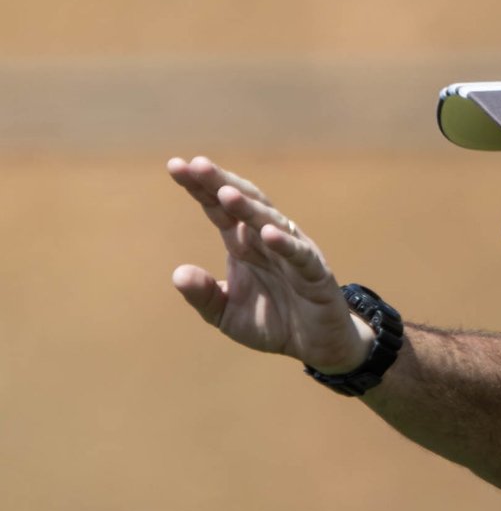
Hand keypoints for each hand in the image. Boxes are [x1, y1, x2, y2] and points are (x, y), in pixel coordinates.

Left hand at [168, 156, 370, 372]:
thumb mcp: (227, 315)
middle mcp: (267, 241)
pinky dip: (286, 244)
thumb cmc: (272, 322)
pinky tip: (268, 234)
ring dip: (249, 207)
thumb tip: (178, 274)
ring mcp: (293, 254)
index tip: (175, 166)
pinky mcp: (316, 275)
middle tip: (198, 164)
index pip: (219, 208)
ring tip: (226, 193)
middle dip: (221, 183)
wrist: (315, 346)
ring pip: (271, 222)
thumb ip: (204, 295)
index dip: (200, 188)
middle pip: (244, 203)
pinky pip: (300, 255)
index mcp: (243, 244)